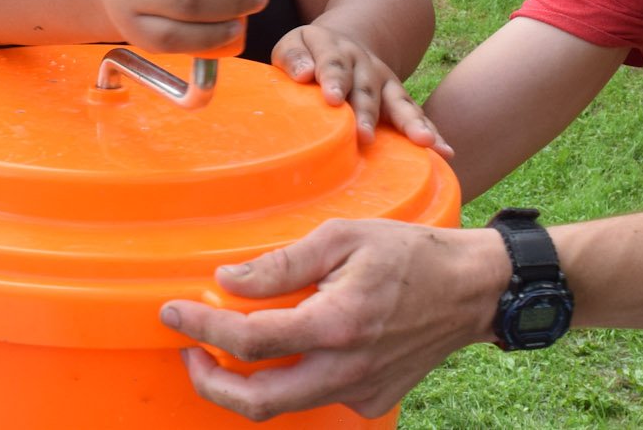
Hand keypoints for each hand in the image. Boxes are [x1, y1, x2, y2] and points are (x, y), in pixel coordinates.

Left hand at [159, 219, 507, 420]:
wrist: (471, 291)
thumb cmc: (409, 253)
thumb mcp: (342, 237)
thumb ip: (282, 263)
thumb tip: (228, 282)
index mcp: (336, 324)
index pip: (250, 341)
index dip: (201, 330)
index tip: (172, 313)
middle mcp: (346, 369)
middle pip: (257, 402)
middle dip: (210, 384)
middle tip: (189, 353)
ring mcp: (361, 392)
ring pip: (285, 405)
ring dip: (247, 385)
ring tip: (228, 350)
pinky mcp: (372, 401)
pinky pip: (317, 398)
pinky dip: (292, 378)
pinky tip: (291, 349)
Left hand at [273, 24, 450, 154]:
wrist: (341, 42)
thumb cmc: (309, 54)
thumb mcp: (293, 44)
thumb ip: (293, 56)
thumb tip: (303, 73)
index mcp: (333, 47)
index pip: (333, 63)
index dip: (334, 79)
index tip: (332, 99)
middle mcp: (363, 62)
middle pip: (366, 88)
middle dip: (367, 112)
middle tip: (364, 135)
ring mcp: (384, 80)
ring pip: (399, 101)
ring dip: (411, 122)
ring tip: (424, 141)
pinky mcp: (398, 97)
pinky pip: (416, 115)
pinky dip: (433, 132)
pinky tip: (445, 152)